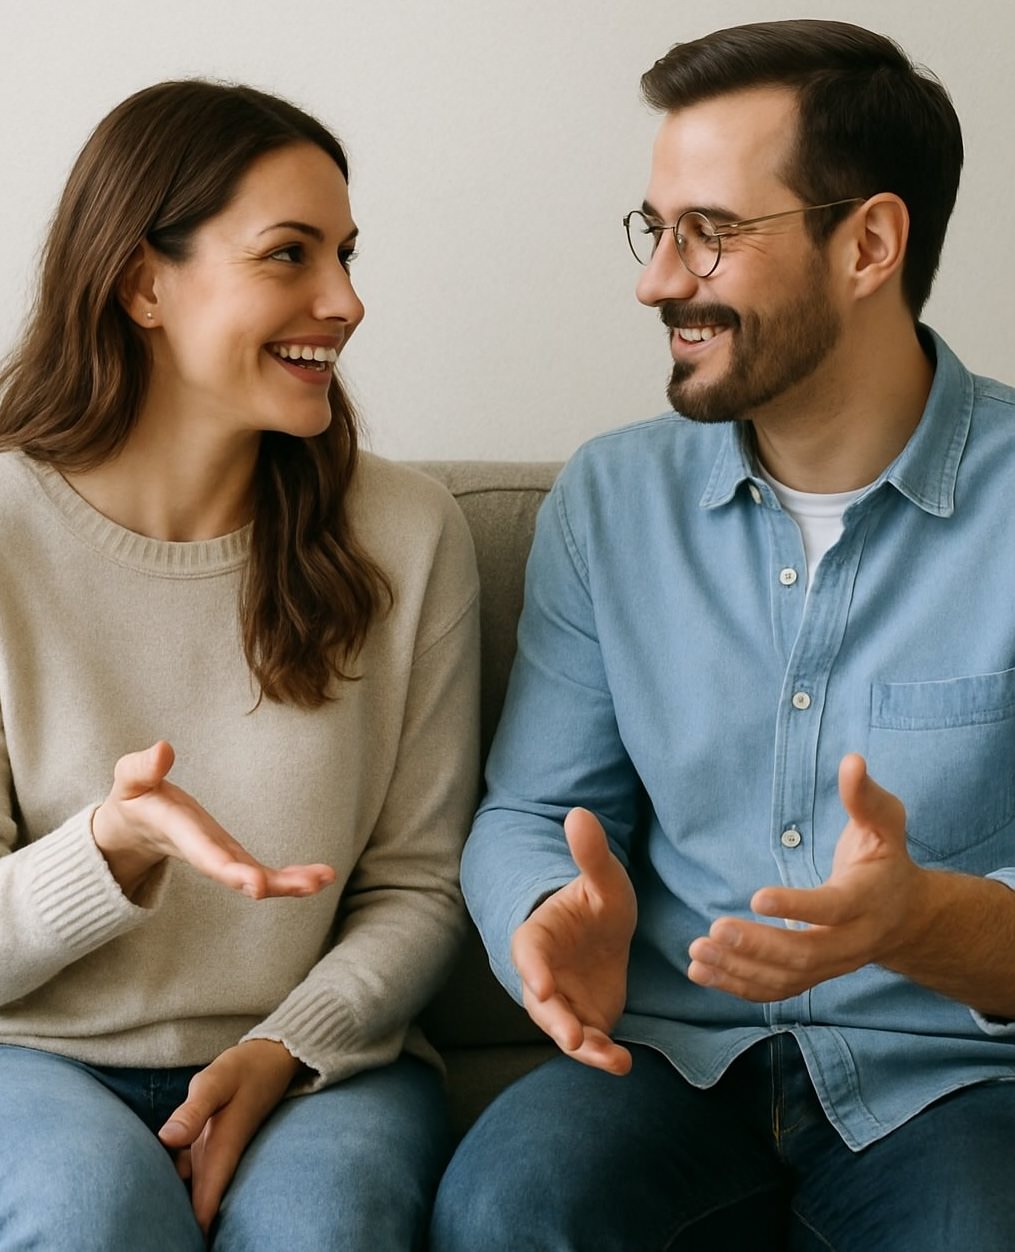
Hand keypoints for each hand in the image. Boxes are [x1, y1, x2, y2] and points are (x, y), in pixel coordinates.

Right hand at [91, 740, 336, 899]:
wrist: (133, 829)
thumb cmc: (134, 799)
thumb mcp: (129, 780)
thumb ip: (142, 768)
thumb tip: (164, 750)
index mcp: (179, 833)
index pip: (206, 855)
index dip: (231, 871)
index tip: (257, 885)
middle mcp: (204, 852)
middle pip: (238, 873)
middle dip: (270, 882)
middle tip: (307, 886)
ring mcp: (221, 858)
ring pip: (257, 878)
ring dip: (291, 882)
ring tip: (325, 878)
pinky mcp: (233, 856)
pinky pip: (264, 874)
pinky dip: (292, 878)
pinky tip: (322, 877)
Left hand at [159, 1039, 301, 1233]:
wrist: (273, 1058)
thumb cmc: (245, 1068)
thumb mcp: (218, 1080)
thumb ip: (194, 1109)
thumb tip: (167, 1139)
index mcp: (221, 1151)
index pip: (205, 1207)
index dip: (192, 1233)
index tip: (174, 1245)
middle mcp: (217, 1159)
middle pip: (196, 1207)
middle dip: (179, 1227)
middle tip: (153, 1238)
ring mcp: (213, 1152)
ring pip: (190, 1191)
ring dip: (174, 1204)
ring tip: (148, 1222)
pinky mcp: (208, 1142)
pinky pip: (187, 1172)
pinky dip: (173, 1180)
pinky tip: (151, 1179)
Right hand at [511, 807, 636, 1073]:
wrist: (608, 933)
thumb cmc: (597, 903)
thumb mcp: (604, 879)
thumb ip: (591, 855)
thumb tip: (579, 814)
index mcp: (539, 938)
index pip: (528, 954)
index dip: (533, 970)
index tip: (542, 985)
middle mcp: (544, 976)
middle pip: (541, 1004)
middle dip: (556, 1022)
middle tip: (572, 1037)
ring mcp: (564, 1003)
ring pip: (566, 1031)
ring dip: (584, 1046)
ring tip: (610, 1057)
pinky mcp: (587, 1022)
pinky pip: (592, 1044)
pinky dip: (604, 1056)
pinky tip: (624, 1064)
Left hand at [687, 754, 925, 1001]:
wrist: (907, 917)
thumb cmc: (886, 860)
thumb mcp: (884, 824)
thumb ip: (864, 796)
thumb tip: (851, 760)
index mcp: (868, 900)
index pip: (832, 909)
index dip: (796, 905)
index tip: (756, 897)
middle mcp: (852, 942)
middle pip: (805, 954)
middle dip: (758, 945)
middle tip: (715, 929)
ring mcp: (832, 965)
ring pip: (786, 979)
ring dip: (739, 969)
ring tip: (697, 951)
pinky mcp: (812, 976)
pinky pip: (775, 990)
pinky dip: (738, 985)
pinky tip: (701, 971)